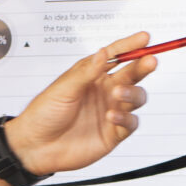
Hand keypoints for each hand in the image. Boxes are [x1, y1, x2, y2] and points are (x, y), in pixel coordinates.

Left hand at [5, 31, 157, 176]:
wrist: (35, 146)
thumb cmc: (44, 113)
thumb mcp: (64, 88)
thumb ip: (88, 72)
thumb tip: (104, 52)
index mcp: (92, 75)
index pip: (116, 55)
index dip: (131, 46)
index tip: (145, 38)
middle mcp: (105, 91)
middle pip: (132, 74)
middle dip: (142, 66)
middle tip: (149, 60)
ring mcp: (111, 111)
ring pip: (136, 97)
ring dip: (132, 93)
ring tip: (118, 93)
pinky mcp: (113, 133)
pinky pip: (130, 123)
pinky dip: (126, 118)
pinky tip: (112, 116)